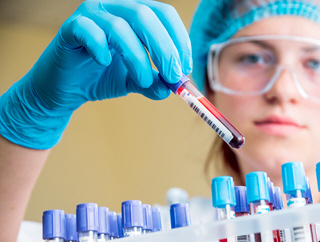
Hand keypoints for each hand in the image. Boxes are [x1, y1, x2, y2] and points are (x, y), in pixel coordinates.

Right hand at [0, 0, 190, 148]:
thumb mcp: (136, 81)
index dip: (179, 39)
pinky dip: (101, 47)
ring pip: (120, 27)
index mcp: (135, 14)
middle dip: (164, 48)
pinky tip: (107, 63)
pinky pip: (88, 31)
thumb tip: (173, 87)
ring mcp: (91, 14)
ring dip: (137, 57)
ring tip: (143, 81)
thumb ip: (155, 82)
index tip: (185, 69)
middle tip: (173, 76)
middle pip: (146, 16)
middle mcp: (115, 7)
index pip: (164, 14)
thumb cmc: (103, 76)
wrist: (67, 88)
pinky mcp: (71, 28)